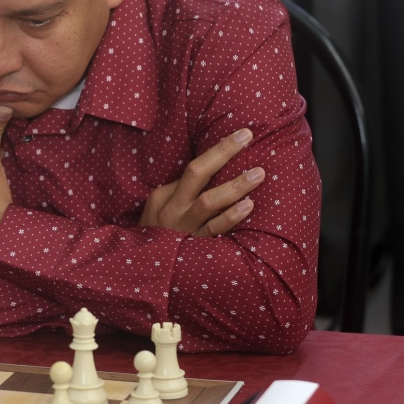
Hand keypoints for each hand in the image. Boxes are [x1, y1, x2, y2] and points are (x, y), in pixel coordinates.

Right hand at [138, 128, 263, 236]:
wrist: (146, 269)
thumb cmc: (158, 233)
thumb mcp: (160, 208)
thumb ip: (181, 192)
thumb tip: (214, 174)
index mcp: (166, 196)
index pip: (194, 167)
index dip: (219, 150)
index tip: (243, 135)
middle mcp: (175, 209)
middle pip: (199, 175)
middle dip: (224, 155)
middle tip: (249, 140)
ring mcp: (186, 228)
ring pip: (210, 203)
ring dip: (235, 187)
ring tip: (258, 175)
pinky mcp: (196, 247)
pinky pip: (215, 230)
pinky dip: (231, 217)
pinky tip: (247, 207)